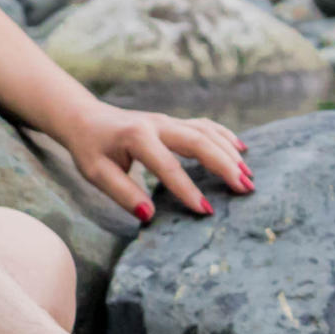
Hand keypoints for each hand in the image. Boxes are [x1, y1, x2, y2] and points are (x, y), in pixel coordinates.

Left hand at [57, 102, 252, 220]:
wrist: (85, 118)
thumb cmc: (90, 149)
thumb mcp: (96, 173)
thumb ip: (121, 193)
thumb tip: (149, 215)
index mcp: (136, 137)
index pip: (168, 166)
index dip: (187, 190)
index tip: (205, 211)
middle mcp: (157, 124)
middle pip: (198, 142)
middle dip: (224, 165)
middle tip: (245, 189)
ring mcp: (168, 121)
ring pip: (206, 132)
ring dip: (229, 152)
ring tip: (248, 177)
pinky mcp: (174, 122)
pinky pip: (204, 126)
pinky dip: (224, 136)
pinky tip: (241, 149)